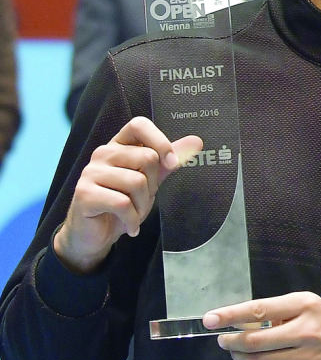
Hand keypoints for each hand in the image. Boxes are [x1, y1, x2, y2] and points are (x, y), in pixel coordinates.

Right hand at [53, 117, 200, 273]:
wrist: (96, 235)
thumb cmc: (122, 204)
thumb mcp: (150, 180)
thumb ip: (170, 160)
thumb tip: (196, 141)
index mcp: (119, 146)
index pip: (139, 125)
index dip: (160, 141)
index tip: (171, 162)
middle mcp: (102, 154)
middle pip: (146, 158)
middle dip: (152, 185)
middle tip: (140, 199)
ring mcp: (90, 173)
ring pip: (136, 182)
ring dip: (141, 206)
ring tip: (132, 213)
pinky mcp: (84, 194)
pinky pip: (122, 203)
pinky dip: (131, 219)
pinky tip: (128, 225)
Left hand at [205, 292, 320, 359]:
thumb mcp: (313, 309)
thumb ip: (282, 314)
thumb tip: (244, 321)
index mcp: (306, 305)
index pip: (259, 309)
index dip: (231, 315)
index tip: (210, 319)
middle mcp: (305, 330)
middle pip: (254, 339)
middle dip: (232, 341)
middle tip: (223, 340)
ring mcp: (304, 356)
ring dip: (241, 356)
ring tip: (237, 352)